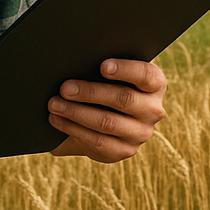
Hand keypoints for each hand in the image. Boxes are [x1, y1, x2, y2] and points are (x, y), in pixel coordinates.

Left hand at [48, 59, 167, 162]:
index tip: (102, 66)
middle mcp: (153, 110)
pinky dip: (73, 129)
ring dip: (76, 112)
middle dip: (90, 92)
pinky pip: (98, 142)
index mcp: (155, 84)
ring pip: (107, 123)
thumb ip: (101, 67)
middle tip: (65, 87)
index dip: (125, 69)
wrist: (107, 117)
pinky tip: (57, 120)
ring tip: (54, 104)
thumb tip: (73, 58)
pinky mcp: (124, 151)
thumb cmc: (106, 84)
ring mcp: (141, 133)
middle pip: (123, 99)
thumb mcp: (110, 75)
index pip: (146, 74)